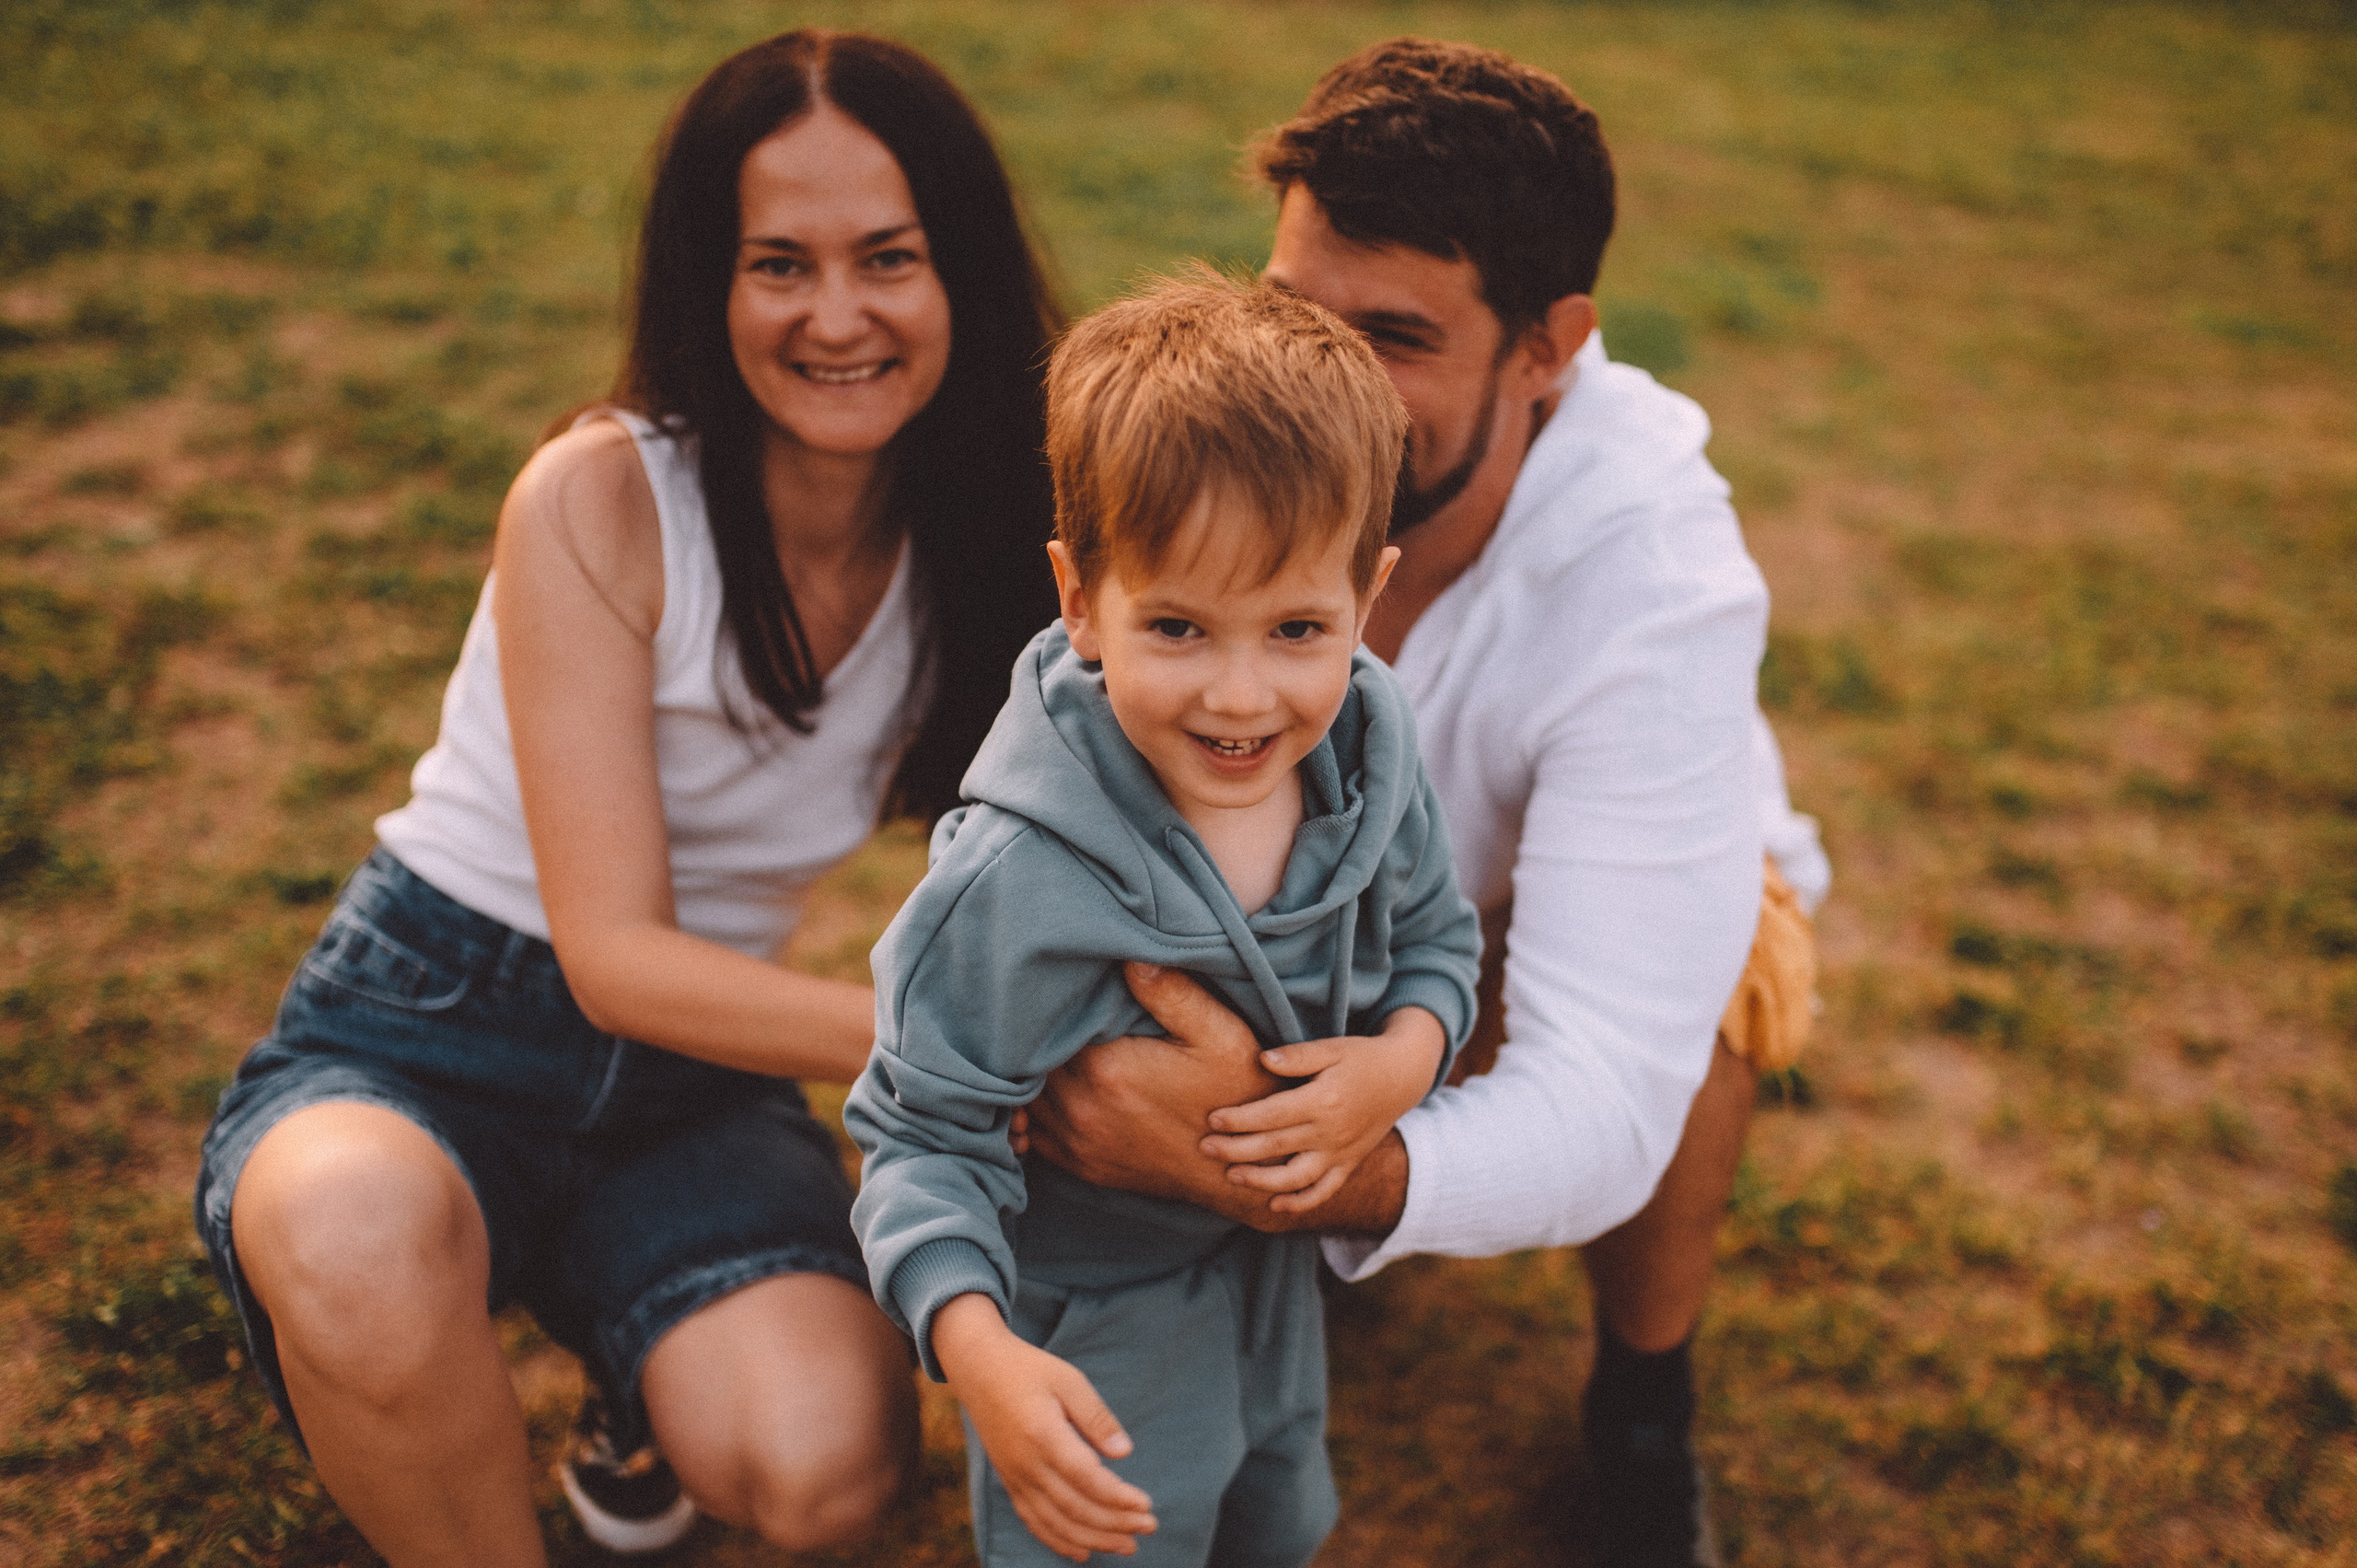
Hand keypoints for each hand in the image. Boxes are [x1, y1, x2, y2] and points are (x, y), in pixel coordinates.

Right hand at [932, 1294, 1157, 1560]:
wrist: (978, 1370)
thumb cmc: (1029, 1370)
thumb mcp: (1068, 1380)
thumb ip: (1096, 1416)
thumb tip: (1125, 1452)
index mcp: (1044, 1435)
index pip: (1086, 1478)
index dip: (1118, 1497)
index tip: (1147, 1505)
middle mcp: (1026, 1464)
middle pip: (1074, 1507)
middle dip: (1114, 1524)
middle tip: (1149, 1527)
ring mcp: (1015, 1477)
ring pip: (1056, 1522)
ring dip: (1094, 1539)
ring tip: (1127, 1546)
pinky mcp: (1010, 1482)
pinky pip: (1034, 1521)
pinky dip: (1059, 1541)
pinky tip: (1084, 1551)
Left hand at [1022, 964, 1287, 1223]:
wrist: (1238, 1170)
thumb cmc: (1233, 1095)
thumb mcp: (1221, 1035)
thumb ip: (1173, 993)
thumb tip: (1130, 956)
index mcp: (1106, 1068)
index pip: (1052, 1020)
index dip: (1059, 998)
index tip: (1071, 983)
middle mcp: (1079, 1107)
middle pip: (1032, 1055)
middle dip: (1042, 1031)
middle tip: (1055, 1007)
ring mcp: (1076, 1140)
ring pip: (1026, 1092)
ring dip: (1034, 1068)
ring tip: (1053, 1043)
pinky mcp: (1080, 1163)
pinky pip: (1033, 1133)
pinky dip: (1033, 1110)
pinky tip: (1050, 1086)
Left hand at [1201, 1007, 1444, 1211]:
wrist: (1403, 1077)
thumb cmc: (1361, 1057)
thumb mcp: (1332, 1047)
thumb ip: (1297, 1056)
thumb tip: (1261, 1060)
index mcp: (1323, 1100)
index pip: (1272, 1115)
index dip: (1240, 1119)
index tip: (1212, 1119)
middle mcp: (1331, 1133)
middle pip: (1275, 1147)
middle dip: (1236, 1150)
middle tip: (1205, 1149)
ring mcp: (1341, 1153)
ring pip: (1296, 1178)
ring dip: (1262, 1181)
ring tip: (1232, 1177)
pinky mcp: (1348, 1164)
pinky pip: (1324, 1191)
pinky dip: (1300, 1203)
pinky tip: (1275, 1205)